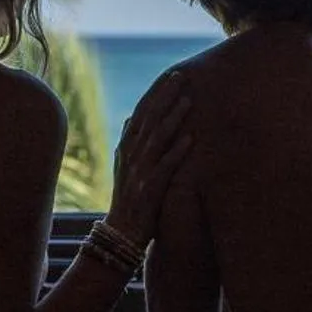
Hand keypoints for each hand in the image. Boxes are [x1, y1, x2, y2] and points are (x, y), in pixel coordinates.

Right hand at [106, 71, 193, 245]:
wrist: (120, 235)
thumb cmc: (128, 201)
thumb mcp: (125, 168)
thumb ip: (129, 143)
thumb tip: (131, 117)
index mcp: (127, 149)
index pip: (142, 114)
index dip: (157, 94)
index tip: (172, 76)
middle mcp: (132, 157)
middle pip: (149, 120)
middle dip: (165, 97)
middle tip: (182, 76)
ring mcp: (140, 173)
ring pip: (156, 139)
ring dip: (172, 118)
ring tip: (188, 100)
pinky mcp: (150, 190)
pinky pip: (165, 168)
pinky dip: (176, 152)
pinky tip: (190, 139)